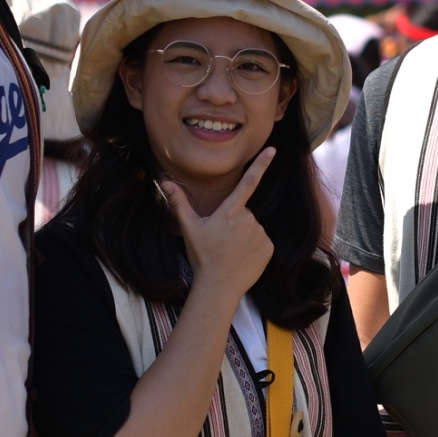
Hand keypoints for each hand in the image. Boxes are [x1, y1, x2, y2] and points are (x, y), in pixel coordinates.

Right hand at [164, 148, 275, 298]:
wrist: (218, 287)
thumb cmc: (202, 256)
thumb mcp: (189, 228)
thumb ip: (179, 202)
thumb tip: (165, 181)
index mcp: (230, 212)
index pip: (248, 182)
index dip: (261, 165)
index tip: (272, 150)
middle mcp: (248, 220)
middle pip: (244, 213)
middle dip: (235, 222)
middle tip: (222, 241)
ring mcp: (260, 234)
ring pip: (253, 227)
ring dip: (244, 236)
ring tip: (231, 252)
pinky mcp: (269, 247)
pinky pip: (261, 241)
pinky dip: (253, 247)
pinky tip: (242, 258)